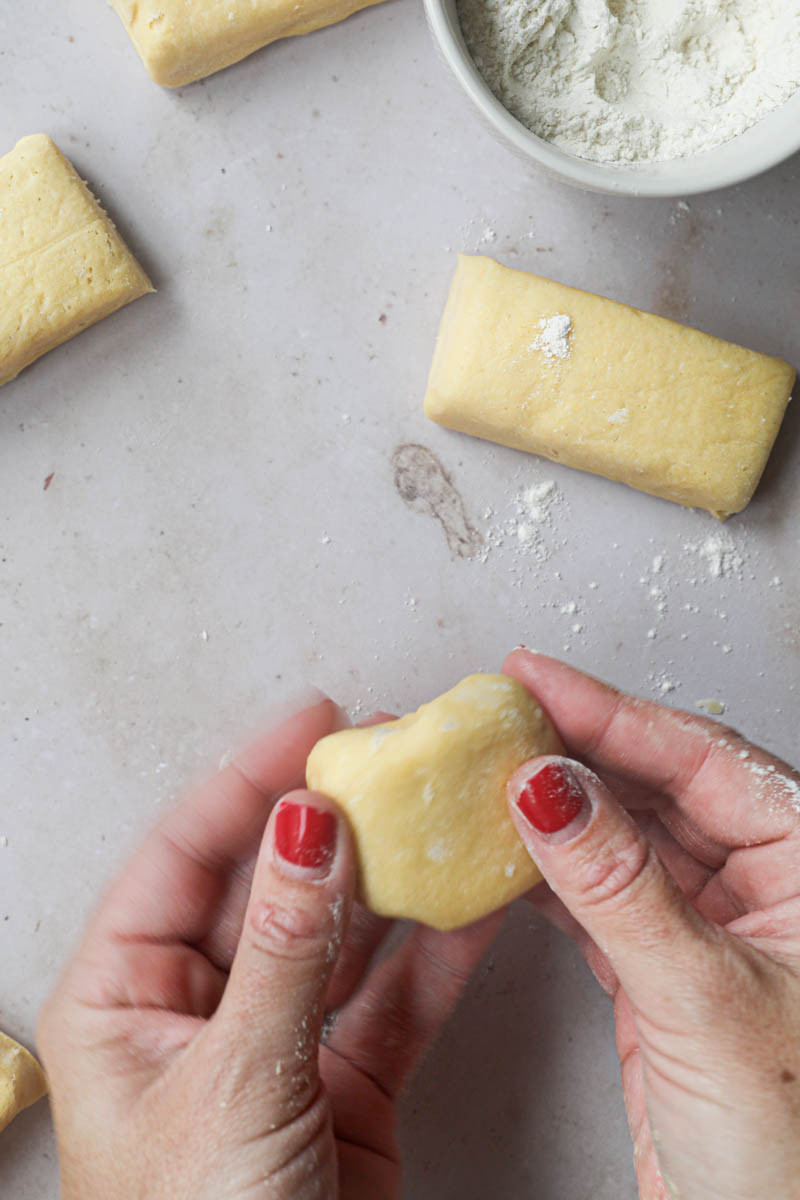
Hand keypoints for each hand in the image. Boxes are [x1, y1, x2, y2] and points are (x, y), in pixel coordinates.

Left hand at [38, 692, 500, 1198]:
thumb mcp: (234, 1084)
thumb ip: (281, 950)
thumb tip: (304, 827)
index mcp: (123, 994)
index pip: (185, 854)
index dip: (249, 779)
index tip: (311, 724)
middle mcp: (196, 1004)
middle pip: (268, 880)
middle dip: (331, 818)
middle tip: (387, 757)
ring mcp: (276, 1036)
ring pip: (340, 930)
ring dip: (391, 874)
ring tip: (437, 810)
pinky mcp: (345, 1076)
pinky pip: (394, 995)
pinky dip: (436, 951)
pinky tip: (469, 900)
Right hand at [503, 649, 799, 1199]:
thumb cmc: (792, 1151)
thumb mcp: (705, 997)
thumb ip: (620, 886)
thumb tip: (549, 789)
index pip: (700, 758)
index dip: (610, 711)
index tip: (533, 679)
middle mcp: (763, 885)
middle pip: (655, 785)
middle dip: (574, 750)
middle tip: (495, 717)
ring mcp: (708, 927)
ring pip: (620, 838)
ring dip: (553, 810)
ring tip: (483, 774)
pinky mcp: (660, 971)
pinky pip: (596, 896)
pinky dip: (545, 875)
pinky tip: (501, 853)